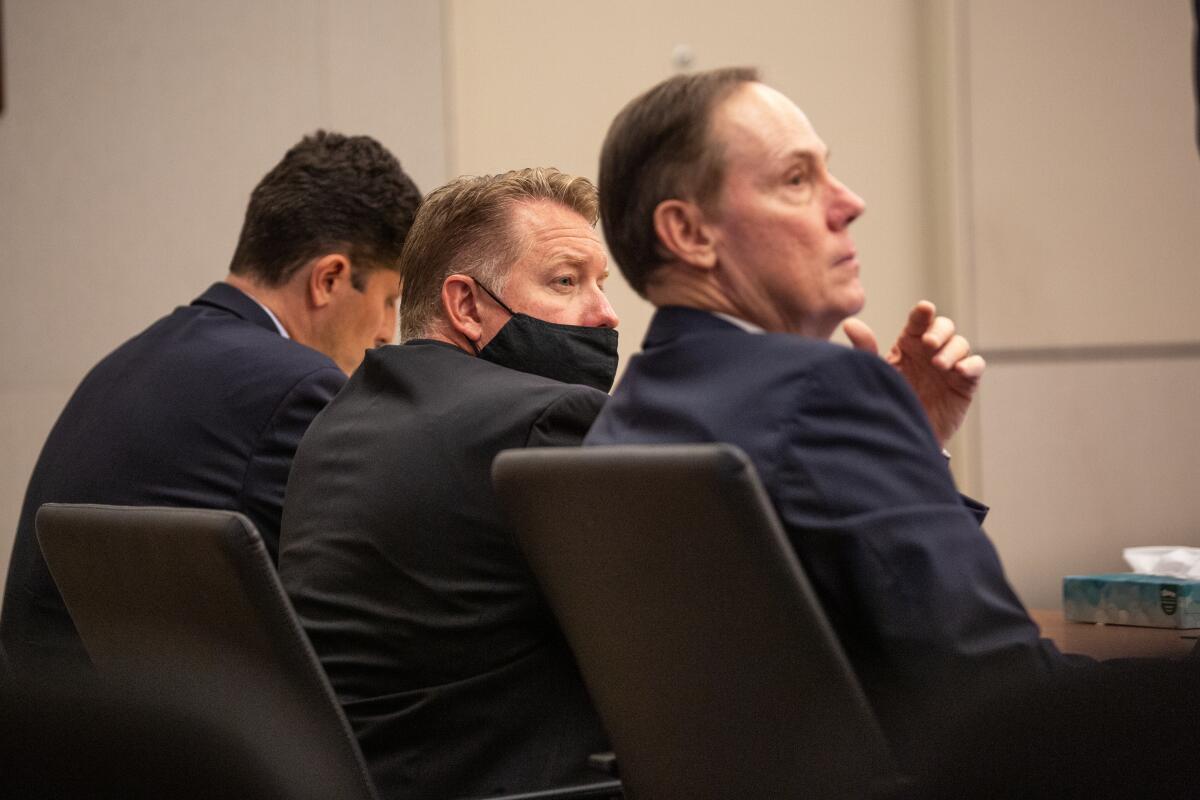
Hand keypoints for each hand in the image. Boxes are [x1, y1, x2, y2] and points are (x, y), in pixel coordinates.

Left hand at [842, 301, 984, 446]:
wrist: (901, 434)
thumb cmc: (887, 399)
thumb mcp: (876, 373)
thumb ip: (865, 348)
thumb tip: (850, 324)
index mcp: (909, 342)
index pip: (919, 321)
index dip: (922, 313)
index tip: (924, 309)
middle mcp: (931, 350)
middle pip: (944, 327)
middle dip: (939, 331)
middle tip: (929, 343)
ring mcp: (950, 364)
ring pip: (960, 344)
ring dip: (952, 350)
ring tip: (939, 365)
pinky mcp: (964, 382)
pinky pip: (976, 367)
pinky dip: (971, 365)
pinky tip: (960, 370)